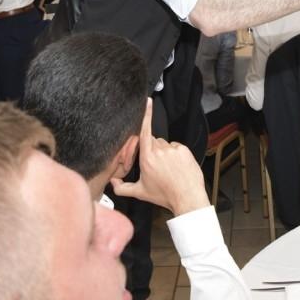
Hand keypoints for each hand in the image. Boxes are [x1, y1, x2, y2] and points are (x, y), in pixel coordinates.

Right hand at [110, 98, 209, 215]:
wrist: (187, 198)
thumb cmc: (164, 195)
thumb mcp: (140, 193)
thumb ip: (122, 188)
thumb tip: (112, 183)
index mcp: (147, 158)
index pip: (144, 131)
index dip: (146, 115)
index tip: (147, 101)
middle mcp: (159, 150)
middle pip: (153, 141)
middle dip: (153, 150)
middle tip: (157, 166)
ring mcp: (173, 149)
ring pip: (165, 145)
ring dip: (164, 153)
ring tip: (168, 168)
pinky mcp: (184, 150)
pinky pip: (176, 147)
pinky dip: (175, 154)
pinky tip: (176, 166)